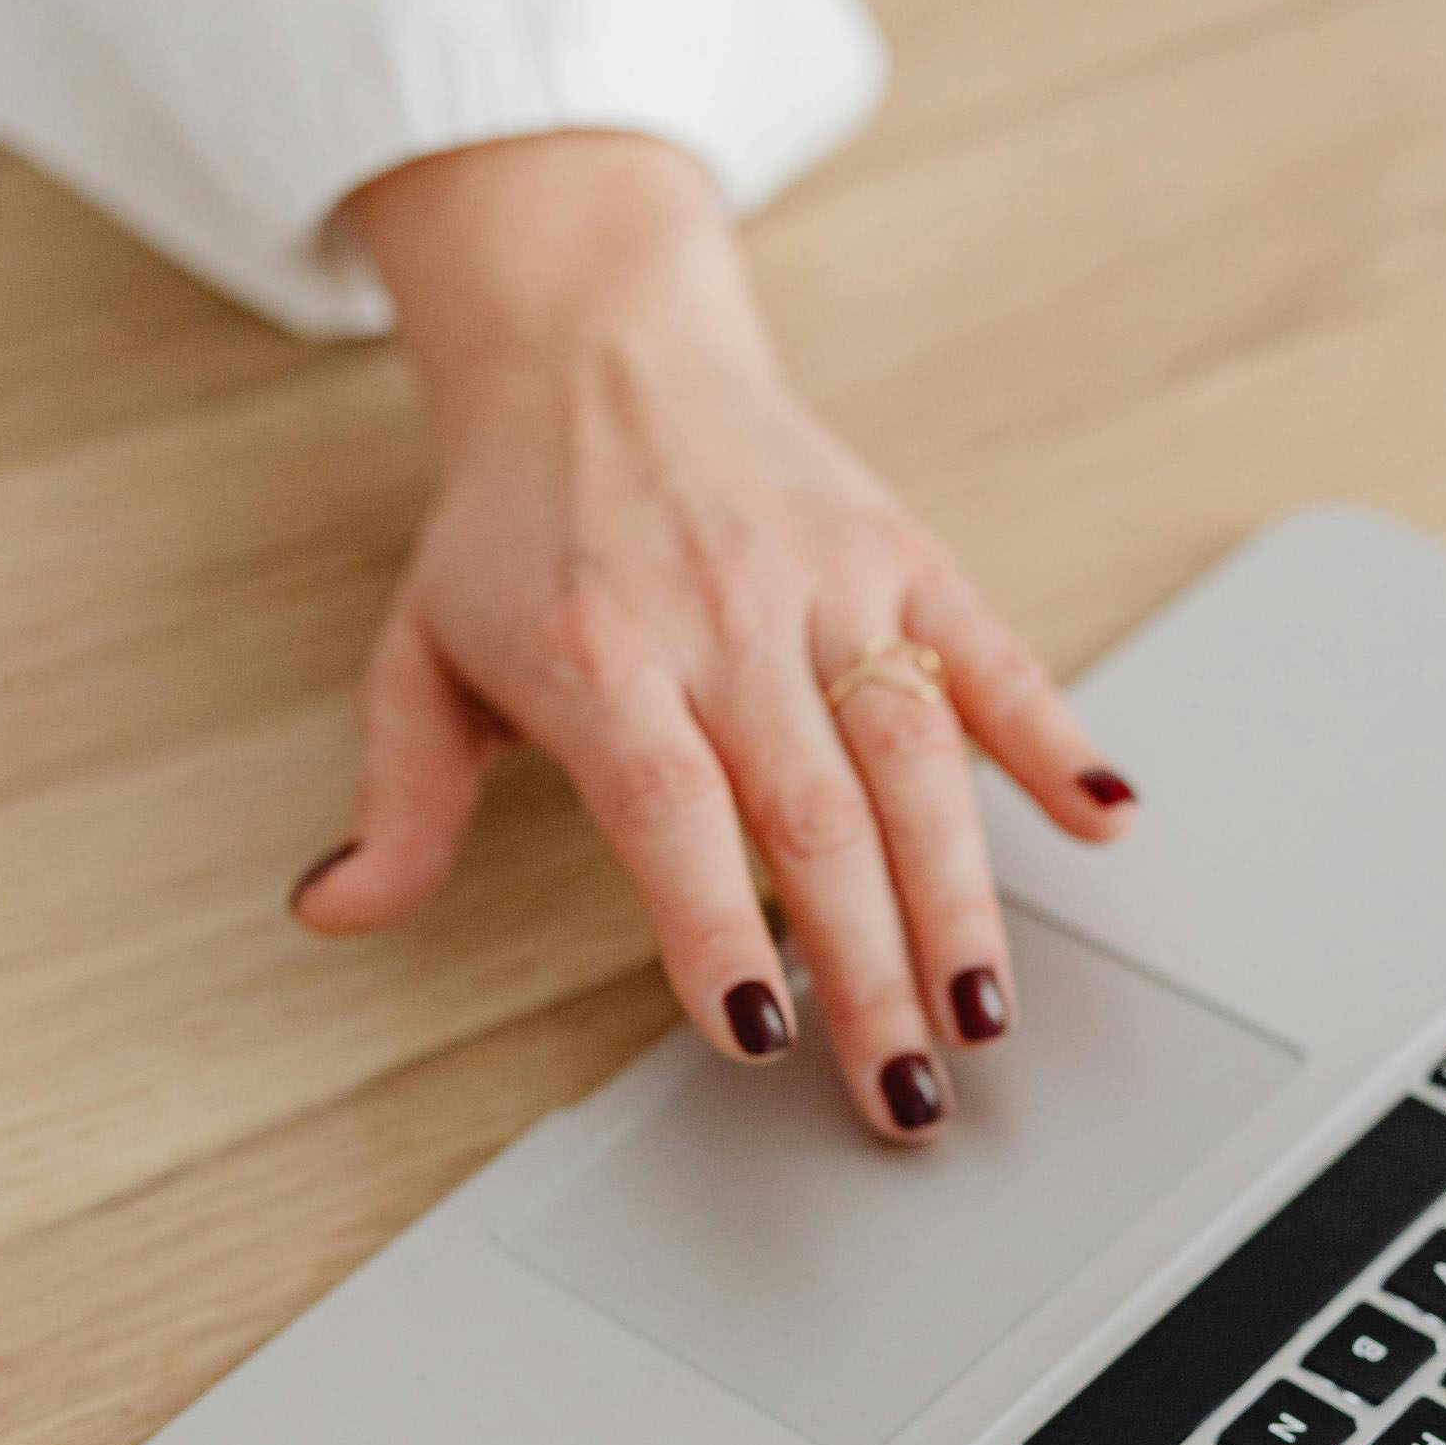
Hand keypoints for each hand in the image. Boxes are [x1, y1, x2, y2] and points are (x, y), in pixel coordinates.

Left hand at [293, 133, 1137, 1141]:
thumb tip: (338, 912)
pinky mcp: (904, 558)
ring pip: (913, 757)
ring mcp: (829, 585)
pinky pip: (993, 656)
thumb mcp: (422, 654)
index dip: (717, 926)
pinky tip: (1107, 821)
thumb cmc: (517, 526)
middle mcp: (724, 617)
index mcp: (600, 654)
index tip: (758, 1033)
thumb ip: (398, 798)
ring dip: (961, 895)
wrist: (602, 351)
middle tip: (903, 1093)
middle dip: (869, 967)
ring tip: (986, 1012)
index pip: (671, 811)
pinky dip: (1055, 737)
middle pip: (813, 815)